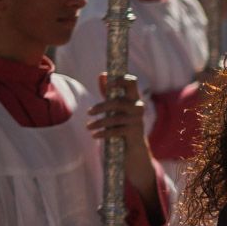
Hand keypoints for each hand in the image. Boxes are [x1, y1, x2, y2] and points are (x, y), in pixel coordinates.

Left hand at [90, 74, 155, 191]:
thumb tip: (102, 74)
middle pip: (119, 101)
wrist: (135, 151)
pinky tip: (95, 135)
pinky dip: (103, 133)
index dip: (121, 79)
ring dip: (99, 122)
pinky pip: (116, 130)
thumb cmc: (123, 125)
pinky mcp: (134, 133)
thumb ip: (109, 92)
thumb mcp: (116, 108)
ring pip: (115, 117)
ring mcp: (137, 121)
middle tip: (88, 112)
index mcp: (134, 98)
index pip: (132, 82)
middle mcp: (138, 108)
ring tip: (88, 127)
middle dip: (101, 106)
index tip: (109, 83)